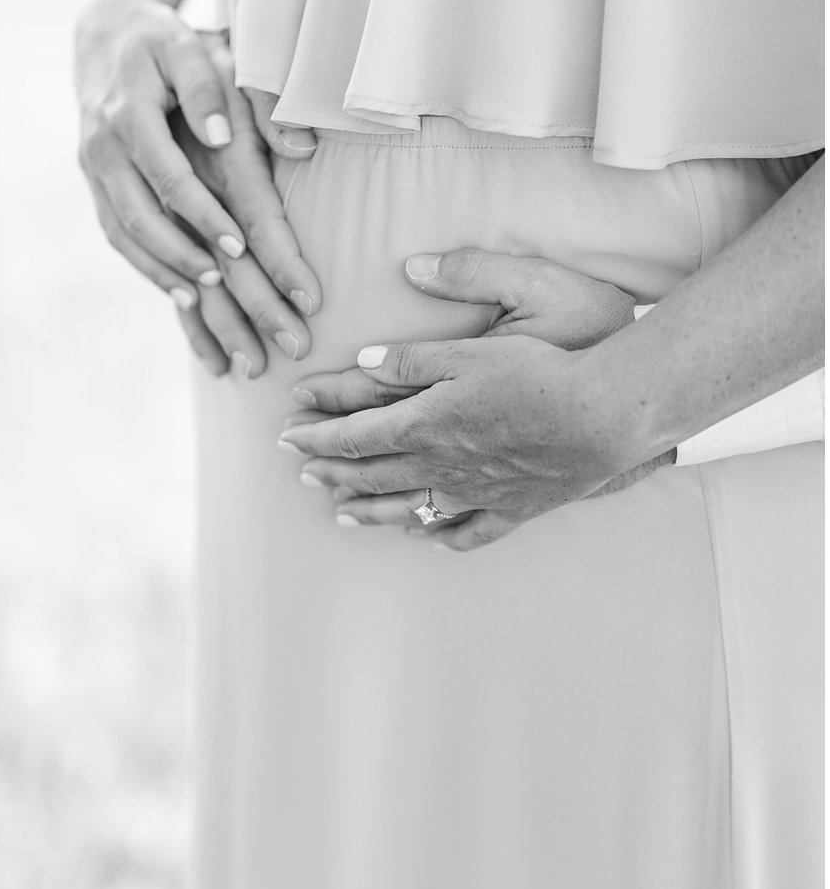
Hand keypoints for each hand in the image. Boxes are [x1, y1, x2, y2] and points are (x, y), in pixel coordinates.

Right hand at [74, 0, 320, 373]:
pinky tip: (179, 291)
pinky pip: (115, 234)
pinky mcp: (94, 182)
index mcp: (129, 114)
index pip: (169, 178)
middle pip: (142, 218)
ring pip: (124, 233)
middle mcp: (104, 147)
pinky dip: (146, 265)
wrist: (103, 30)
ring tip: (205, 301)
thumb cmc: (161, 39)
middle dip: (185, 259)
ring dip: (164, 270)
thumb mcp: (188, 46)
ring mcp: (93, 168)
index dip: (203, 215)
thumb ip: (210, 89)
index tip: (241, 246)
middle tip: (230, 287)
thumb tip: (229, 137)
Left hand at [279, 248, 665, 546]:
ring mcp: (474, 495)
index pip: (350, 437)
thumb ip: (407, 361)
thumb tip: (359, 363)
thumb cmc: (535, 373)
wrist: (602, 416)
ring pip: (407, 510)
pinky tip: (424, 536)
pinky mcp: (512, 509)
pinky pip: (466, 532)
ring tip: (341, 513)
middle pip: (370, 476)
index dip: (314, 437)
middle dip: (329, 473)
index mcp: (420, 426)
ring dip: (368, 511)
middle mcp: (439, 468)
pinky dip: (438, 535)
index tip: (287, 436)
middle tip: (299, 473)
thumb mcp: (464, 352)